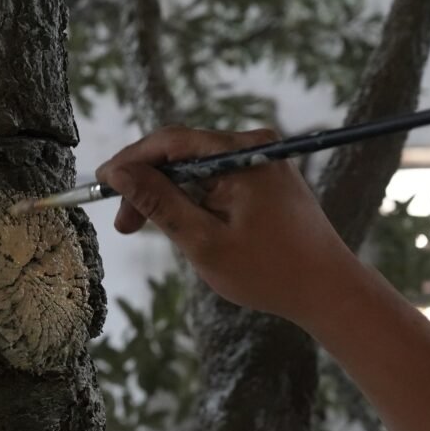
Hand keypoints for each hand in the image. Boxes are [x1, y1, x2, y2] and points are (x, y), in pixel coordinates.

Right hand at [95, 126, 361, 324]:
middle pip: (182, 153)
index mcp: (241, 154)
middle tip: (123, 225)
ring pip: (197, 168)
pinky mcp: (266, 178)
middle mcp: (254, 147)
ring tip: (147, 230)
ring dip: (169, 195)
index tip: (101, 182)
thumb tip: (119, 172)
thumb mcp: (202, 240)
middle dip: (148, 185)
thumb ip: (159, 202)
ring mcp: (262, 161)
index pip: (170, 141)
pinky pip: (217, 178)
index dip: (130, 160)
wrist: (328, 290)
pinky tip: (182, 226)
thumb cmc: (268, 271)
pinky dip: (193, 199)